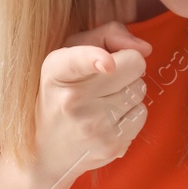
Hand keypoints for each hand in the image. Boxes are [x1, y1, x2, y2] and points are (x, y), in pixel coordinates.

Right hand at [31, 22, 152, 188]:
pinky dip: (130, 113)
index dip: (95, 58)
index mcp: (56, 72)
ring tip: (102, 101)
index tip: (107, 64)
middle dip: (127, 65)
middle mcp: (72, 101)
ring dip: (128, 90)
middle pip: (133, 64)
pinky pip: (142, 113)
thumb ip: (105, 35)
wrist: (43, 153)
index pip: (78, 60)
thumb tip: (144, 47)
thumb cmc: (60, 94)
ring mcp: (94, 126)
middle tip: (107, 78)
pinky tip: (108, 119)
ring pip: (140, 88)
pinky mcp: (112, 145)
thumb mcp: (68, 54)